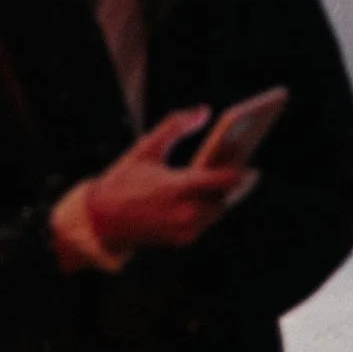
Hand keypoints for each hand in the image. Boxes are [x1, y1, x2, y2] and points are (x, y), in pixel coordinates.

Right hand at [52, 108, 248, 272]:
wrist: (101, 219)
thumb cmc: (124, 179)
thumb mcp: (146, 147)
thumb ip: (176, 125)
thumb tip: (205, 110)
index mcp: (177, 186)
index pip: (222, 180)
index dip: (240, 172)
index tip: (251, 164)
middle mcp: (185, 211)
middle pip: (225, 198)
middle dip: (236, 186)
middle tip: (249, 172)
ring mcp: (185, 229)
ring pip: (217, 212)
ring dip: (224, 198)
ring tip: (234, 183)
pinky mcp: (183, 240)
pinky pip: (206, 223)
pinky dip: (210, 209)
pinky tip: (213, 197)